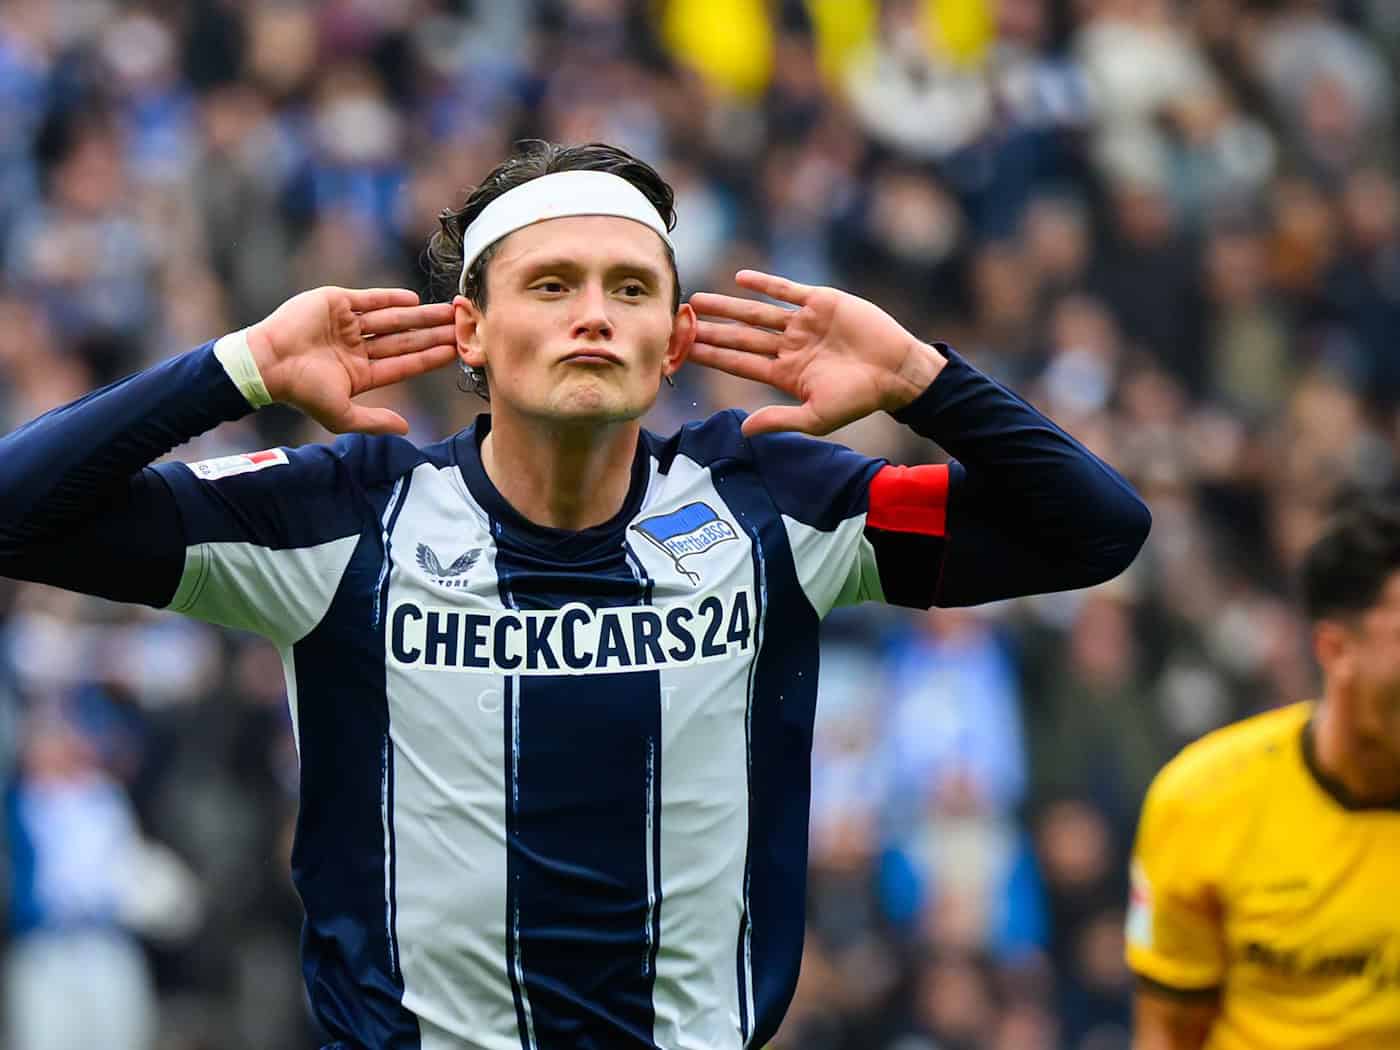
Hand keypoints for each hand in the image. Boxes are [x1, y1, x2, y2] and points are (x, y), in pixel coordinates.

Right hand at [245, 287, 456, 434]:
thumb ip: (374, 421)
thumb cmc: (301, 392)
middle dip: (433, 334)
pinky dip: (391, 298)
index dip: (429, 358)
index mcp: (360, 373)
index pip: (404, 364)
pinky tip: (415, 300)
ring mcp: (347, 325)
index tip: (455, 352)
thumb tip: (405, 428)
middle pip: (404, 339)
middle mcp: (357, 348)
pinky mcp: (335, 303)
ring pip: (392, 319)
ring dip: (420, 316)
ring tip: (447, 311)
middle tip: (461, 326)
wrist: (267, 363)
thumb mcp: (341, 415)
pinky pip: (369, 299)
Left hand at [689, 270, 945, 436]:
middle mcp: (789, 347)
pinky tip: (740, 279)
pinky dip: (765, 284)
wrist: (897, 371)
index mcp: (785, 374)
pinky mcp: (821, 303)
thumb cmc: (860, 399)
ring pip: (757, 313)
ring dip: (728, 306)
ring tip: (698, 301)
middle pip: (740, 337)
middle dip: (710, 330)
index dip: (711, 357)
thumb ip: (779, 419)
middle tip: (679, 321)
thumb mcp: (816, 416)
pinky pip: (787, 291)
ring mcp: (803, 324)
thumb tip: (744, 429)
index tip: (683, 351)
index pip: (739, 364)